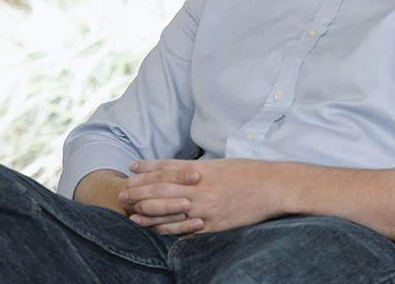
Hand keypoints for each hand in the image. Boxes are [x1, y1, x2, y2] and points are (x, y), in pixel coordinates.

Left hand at [118, 159, 286, 235]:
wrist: (273, 187)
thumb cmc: (246, 173)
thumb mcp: (217, 164)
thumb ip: (193, 168)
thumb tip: (171, 168)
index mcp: (199, 170)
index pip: (164, 170)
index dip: (144, 172)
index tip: (129, 172)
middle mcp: (198, 188)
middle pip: (161, 191)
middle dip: (139, 193)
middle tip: (122, 195)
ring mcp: (206, 208)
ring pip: (169, 212)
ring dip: (148, 214)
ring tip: (132, 214)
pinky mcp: (214, 224)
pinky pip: (186, 230)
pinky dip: (169, 230)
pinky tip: (156, 230)